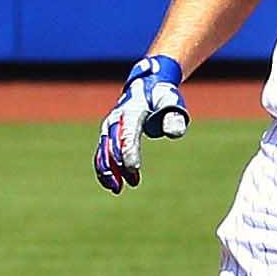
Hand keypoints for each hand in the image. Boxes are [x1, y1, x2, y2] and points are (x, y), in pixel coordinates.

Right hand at [94, 56, 190, 191]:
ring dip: (108, 171)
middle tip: (128, 183)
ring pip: (103, 151)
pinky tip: (112, 184)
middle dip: (117, 165)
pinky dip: (104, 169)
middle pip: (112, 144)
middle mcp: (116, 119)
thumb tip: (174, 134)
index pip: (128, 134)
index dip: (128, 151)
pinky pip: (102, 153)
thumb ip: (174, 117)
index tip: (133, 169)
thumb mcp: (171, 103)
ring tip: (117, 189)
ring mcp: (109, 127)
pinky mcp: (108, 135)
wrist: (146, 85)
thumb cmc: (161, 96)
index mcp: (132, 111)